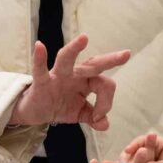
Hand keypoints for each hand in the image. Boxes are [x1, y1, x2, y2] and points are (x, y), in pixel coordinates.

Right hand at [9, 34, 129, 130]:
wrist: (36, 111)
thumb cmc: (60, 106)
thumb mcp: (79, 113)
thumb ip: (93, 118)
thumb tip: (105, 125)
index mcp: (87, 80)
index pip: (104, 85)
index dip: (105, 102)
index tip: (98, 118)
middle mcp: (74, 74)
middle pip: (94, 64)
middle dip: (110, 60)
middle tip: (126, 54)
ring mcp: (57, 75)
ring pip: (67, 59)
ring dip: (75, 49)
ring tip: (84, 38)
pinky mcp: (41, 81)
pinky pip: (40, 69)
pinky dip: (39, 58)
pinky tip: (40, 46)